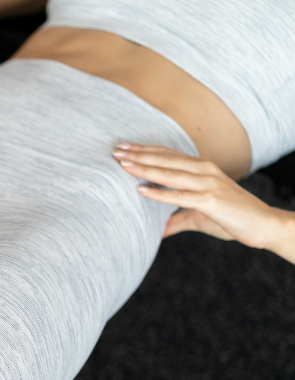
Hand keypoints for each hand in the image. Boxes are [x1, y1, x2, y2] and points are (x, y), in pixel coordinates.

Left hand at [114, 144, 294, 262]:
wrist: (264, 226)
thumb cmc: (233, 219)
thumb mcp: (199, 217)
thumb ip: (177, 220)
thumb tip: (158, 231)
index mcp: (202, 169)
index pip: (169, 156)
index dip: (145, 151)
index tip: (124, 148)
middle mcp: (204, 171)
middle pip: (165, 160)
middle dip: (139, 154)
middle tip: (115, 151)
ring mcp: (208, 184)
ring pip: (170, 173)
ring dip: (144, 168)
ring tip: (122, 165)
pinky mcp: (210, 200)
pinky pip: (179, 196)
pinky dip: (159, 193)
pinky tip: (140, 190)